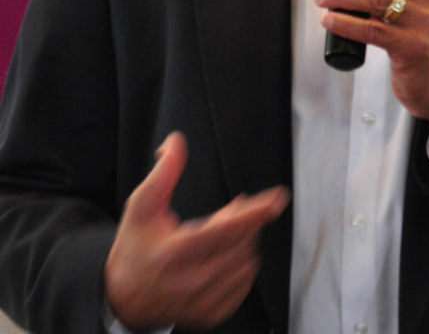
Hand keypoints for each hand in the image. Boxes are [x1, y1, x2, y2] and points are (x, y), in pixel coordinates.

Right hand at [104, 132, 288, 329]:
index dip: (254, 212)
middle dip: (243, 220)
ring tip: (221, 234)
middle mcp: (192, 281)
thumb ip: (163, 172)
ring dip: (244, 241)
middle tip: (228, 211)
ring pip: (247, 263)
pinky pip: (244, 285)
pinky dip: (242, 265)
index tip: (277, 198)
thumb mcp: (142, 206)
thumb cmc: (134, 248)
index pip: (225, 230)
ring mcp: (203, 301)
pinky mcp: (211, 315)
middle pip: (241, 243)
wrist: (123, 298)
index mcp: (175, 252)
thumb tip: (175, 142)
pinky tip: (226, 255)